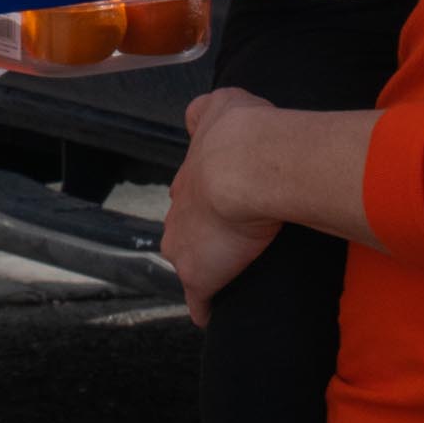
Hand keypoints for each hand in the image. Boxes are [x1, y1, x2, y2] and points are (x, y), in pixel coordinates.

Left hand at [165, 88, 283, 323]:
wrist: (245, 165)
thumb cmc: (241, 134)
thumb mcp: (221, 105)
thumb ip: (209, 109)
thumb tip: (200, 113)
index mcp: (188, 180)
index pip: (189, 197)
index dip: (203, 204)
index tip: (216, 210)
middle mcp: (178, 214)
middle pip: (182, 231)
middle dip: (198, 237)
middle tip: (225, 244)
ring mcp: (184, 249)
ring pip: (187, 264)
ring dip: (202, 271)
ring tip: (221, 281)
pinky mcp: (198, 278)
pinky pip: (198, 302)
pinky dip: (204, 308)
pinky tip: (209, 317)